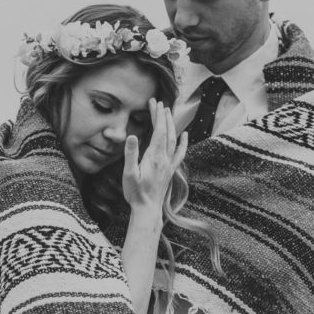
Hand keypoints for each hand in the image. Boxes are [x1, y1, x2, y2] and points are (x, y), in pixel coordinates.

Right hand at [122, 99, 187, 217]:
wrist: (147, 210)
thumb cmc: (136, 193)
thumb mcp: (129, 174)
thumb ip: (130, 154)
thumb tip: (131, 136)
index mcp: (154, 157)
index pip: (159, 131)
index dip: (157, 116)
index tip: (155, 103)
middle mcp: (165, 159)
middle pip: (167, 132)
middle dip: (164, 116)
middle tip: (159, 103)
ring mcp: (169, 164)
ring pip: (174, 140)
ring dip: (172, 125)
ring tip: (168, 112)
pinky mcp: (170, 170)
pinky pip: (180, 153)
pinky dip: (183, 142)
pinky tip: (185, 135)